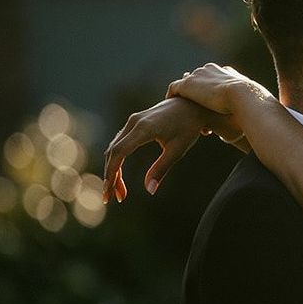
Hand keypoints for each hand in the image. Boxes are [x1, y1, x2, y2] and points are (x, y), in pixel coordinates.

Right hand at [103, 96, 236, 201]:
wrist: (192, 104)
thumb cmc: (188, 127)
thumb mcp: (177, 150)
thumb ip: (161, 169)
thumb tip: (150, 191)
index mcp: (144, 128)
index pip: (119, 152)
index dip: (112, 173)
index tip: (110, 191)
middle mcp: (134, 122)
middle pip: (113, 152)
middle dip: (111, 177)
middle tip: (113, 198)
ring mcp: (133, 121)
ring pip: (115, 149)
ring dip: (113, 170)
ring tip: (120, 193)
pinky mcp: (134, 123)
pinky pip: (120, 144)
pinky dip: (118, 161)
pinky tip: (120, 177)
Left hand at [164, 62, 269, 114]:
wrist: (243, 96)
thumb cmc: (252, 104)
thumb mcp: (253, 106)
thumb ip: (249, 108)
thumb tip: (253, 118)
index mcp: (227, 73)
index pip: (215, 78)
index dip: (211, 91)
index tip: (210, 104)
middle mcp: (211, 70)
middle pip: (198, 79)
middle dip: (196, 92)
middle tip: (193, 108)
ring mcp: (198, 75)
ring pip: (186, 84)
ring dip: (184, 96)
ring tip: (179, 108)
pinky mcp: (188, 84)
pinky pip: (175, 88)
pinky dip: (172, 96)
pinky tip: (169, 105)